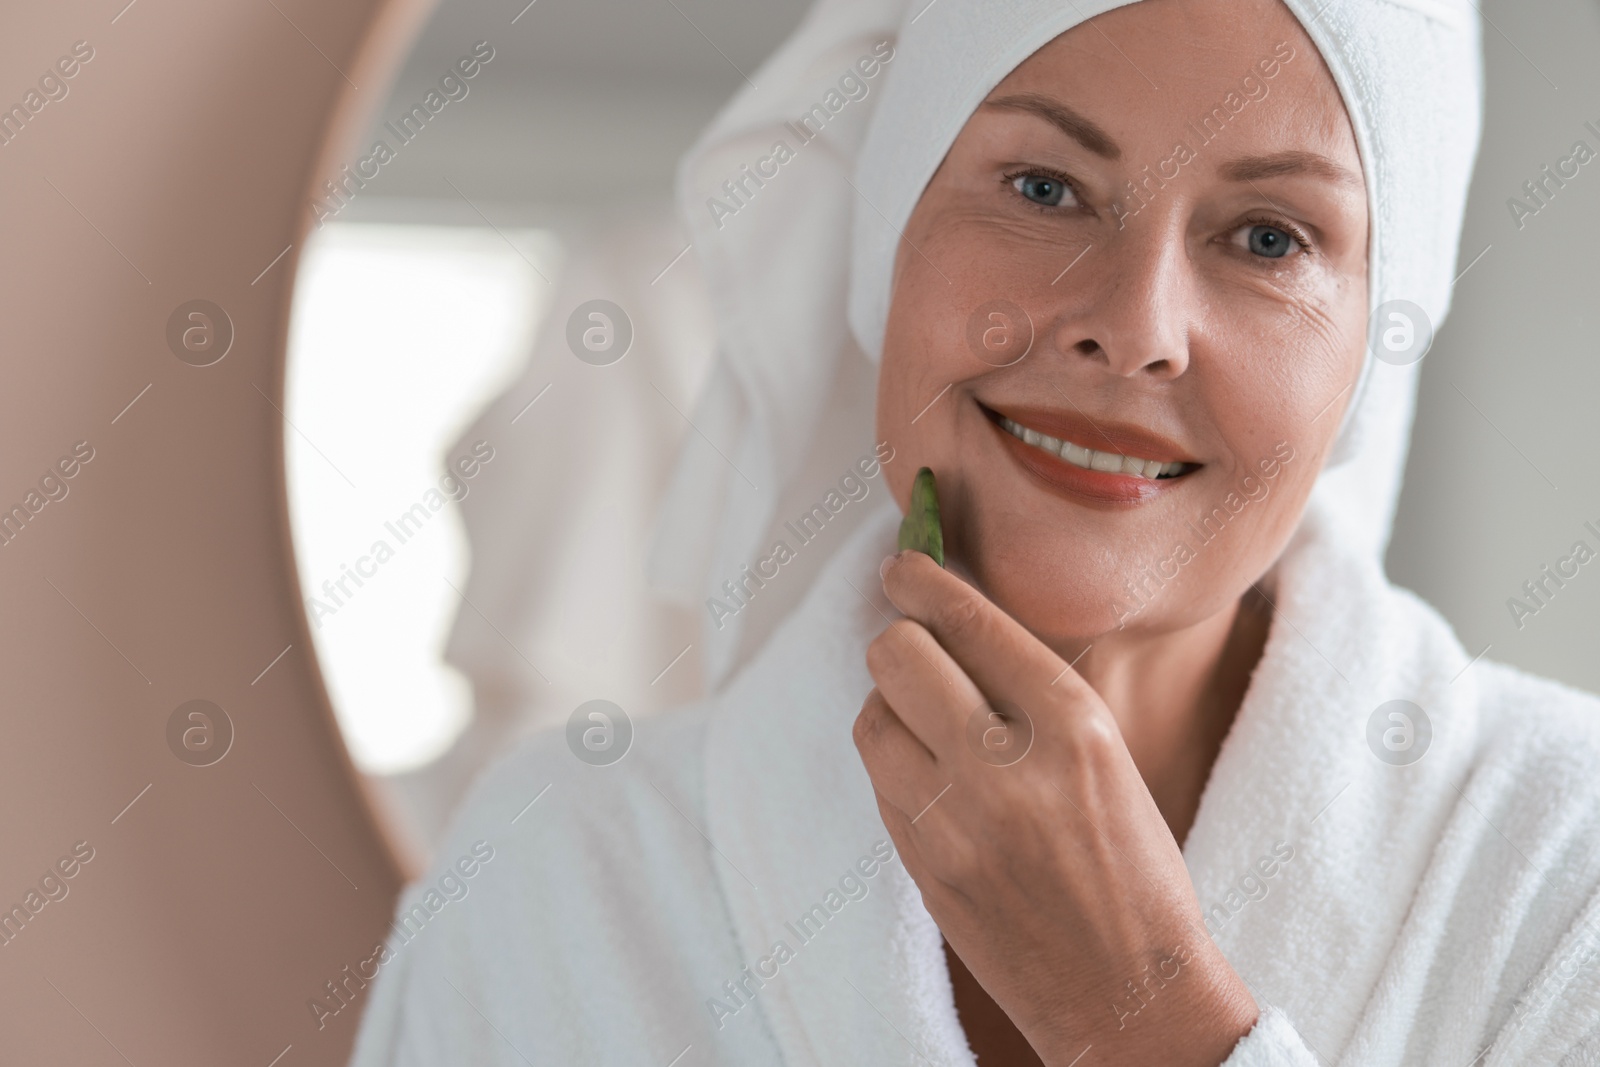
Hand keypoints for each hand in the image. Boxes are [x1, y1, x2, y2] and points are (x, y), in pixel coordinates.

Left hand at [853, 550, 1258, 1065]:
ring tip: (929, 719)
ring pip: (872, 714)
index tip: (904, 564)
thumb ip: (1031, 692)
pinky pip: (878, 778)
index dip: (924, 580)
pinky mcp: (920, 865)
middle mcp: (1006, 766)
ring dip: (892, 703)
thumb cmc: (1133, 870)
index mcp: (1072, 726)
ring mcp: (952, 821)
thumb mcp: (1109, 756)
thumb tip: (951, 621)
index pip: (971, 621)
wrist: (1127, 993)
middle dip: (902, 638)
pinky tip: (930, 772)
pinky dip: (895, 760)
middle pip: (898, 654)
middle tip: (916, 643)